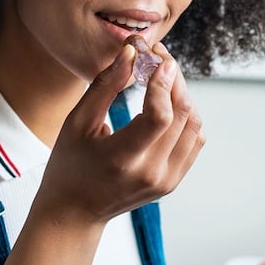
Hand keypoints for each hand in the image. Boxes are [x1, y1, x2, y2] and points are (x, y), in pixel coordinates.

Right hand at [31, 41, 205, 227]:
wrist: (75, 212)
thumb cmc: (69, 165)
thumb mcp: (77, 122)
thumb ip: (105, 85)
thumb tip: (131, 52)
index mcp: (122, 159)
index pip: (160, 116)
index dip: (163, 82)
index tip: (156, 57)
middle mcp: (151, 173)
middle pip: (183, 115)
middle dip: (174, 78)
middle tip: (158, 58)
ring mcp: (166, 180)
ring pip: (194, 125)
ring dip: (183, 95)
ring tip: (161, 78)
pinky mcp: (173, 181)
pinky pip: (194, 140)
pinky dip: (187, 116)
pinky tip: (167, 103)